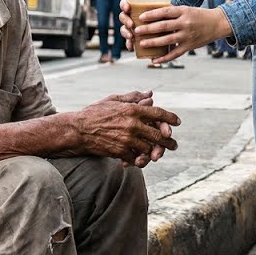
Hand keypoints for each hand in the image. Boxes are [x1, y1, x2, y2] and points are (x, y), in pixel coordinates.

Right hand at [63, 94, 180, 165]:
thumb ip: (133, 97)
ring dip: (155, 152)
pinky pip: (136, 158)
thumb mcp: (114, 100)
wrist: (78, 130)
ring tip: (159, 154)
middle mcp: (132, 124)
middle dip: (168, 142)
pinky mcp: (120, 151)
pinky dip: (138, 160)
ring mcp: (127, 139)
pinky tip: (140, 160)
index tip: (177, 122)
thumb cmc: (95, 112)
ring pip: (149, 148)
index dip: (170, 118)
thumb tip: (150, 94)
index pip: (158, 113)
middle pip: (158, 135)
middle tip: (174, 145)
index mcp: (132, 109)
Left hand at [131, 5, 232, 63]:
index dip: (152, 15)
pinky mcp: (189, 46)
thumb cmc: (199, 15)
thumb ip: (172, 12)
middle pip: (163, 26)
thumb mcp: (187, 9)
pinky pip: (174, 54)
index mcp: (183, 12)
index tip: (141, 17)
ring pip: (167, 40)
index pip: (165, 12)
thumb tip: (153, 14)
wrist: (217, 24)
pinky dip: (164, 58)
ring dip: (153, 43)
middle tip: (136, 31)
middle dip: (148, 29)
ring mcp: (187, 36)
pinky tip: (154, 60)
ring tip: (142, 44)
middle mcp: (185, 24)